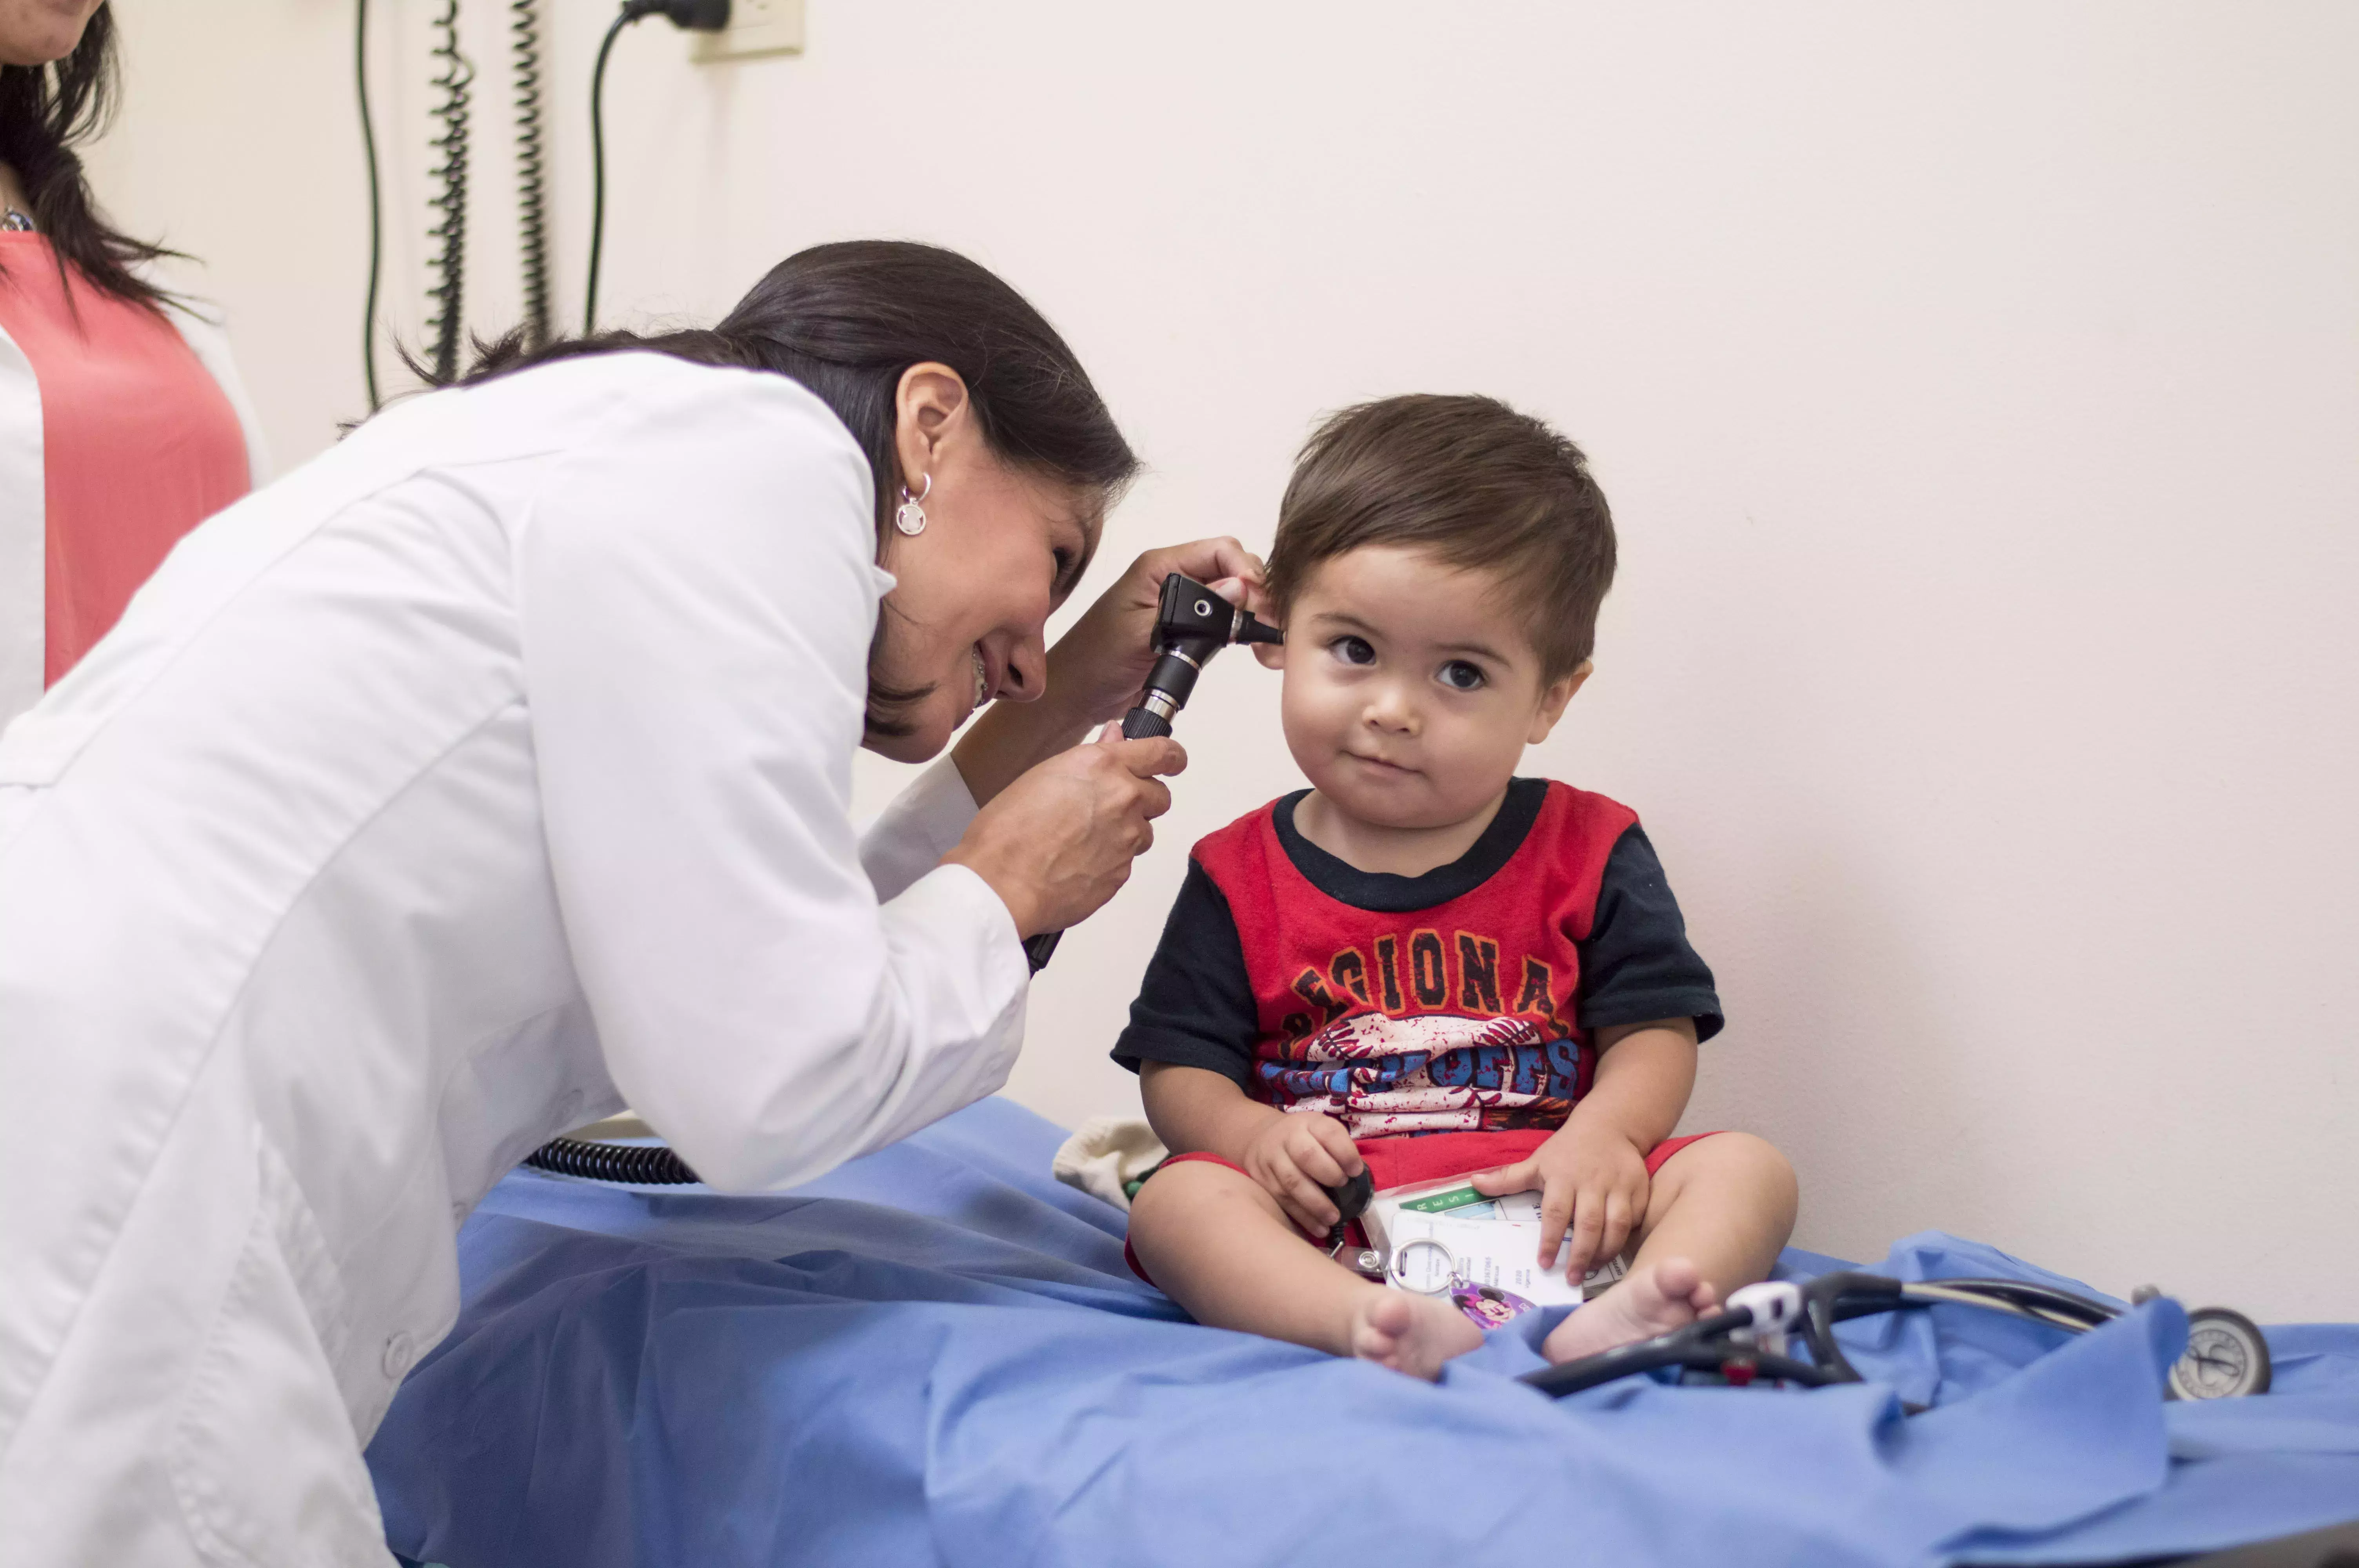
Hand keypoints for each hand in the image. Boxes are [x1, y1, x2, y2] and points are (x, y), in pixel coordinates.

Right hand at [942, 724, 1183, 935]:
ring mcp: (1127, 839)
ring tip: (1083, 840)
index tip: (1172, 761)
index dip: (1172, 757)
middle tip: (1110, 808)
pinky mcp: (1122, 874)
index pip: (1162, 753)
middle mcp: (1123, 798)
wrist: (1000, 883)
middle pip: (1160, 796)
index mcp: (1103, 766)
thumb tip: (1113, 741)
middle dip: (1142, 800)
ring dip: (1125, 834)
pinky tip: (1076, 863)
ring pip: (1144, 832)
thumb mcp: (1043, 776)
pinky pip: (1126, 863)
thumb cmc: (1007, 831)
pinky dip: (1109, 862)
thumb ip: (1089, 759)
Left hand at [1043, 537, 1268, 728]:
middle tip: (1269, 627)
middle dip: (1257, 592)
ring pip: (1235, 594)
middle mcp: (1176, 578)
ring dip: (1254, 613)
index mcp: (1160, 566)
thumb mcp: (1144, 633)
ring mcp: (1184, 603)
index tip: (1257, 602)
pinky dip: (1243, 630)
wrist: (1079, 694)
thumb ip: (1193, 610)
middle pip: (1234, 568)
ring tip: (1267, 643)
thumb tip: (1238, 587)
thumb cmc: (1097, 659)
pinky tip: (1254, 647)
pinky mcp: (1189, 628)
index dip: (1245, 570)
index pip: (1219, 549)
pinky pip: (1225, 619)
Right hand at [1239, 1110, 1363, 1235]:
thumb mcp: (1320, 1130)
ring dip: (1316, 1205)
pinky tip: (1319, 1228)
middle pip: (1306, 1155)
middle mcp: (1287, 1138)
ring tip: (1333, 1218)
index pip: (1329, 1133)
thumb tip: (1356, 1175)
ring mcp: (1271, 1159)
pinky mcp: (1261, 1181)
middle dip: (1329, 1175)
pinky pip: (1282, 1202)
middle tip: (1343, 1188)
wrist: (1260, 1137)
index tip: (1356, 1171)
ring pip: (1292, 1183)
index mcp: (1308, 1123)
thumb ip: (1337, 1146)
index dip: (1345, 1152)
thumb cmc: (1302, 1137)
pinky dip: (1303, 1218)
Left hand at [1472, 1123, 1651, 1279]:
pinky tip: (1614, 1252)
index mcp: (1562, 1177)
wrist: (1609, 1125)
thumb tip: (1473, 1184)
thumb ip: (1508, 1178)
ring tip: (1592, 1270)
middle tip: (1572, 1278)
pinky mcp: (1640, 1190)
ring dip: (1605, 1252)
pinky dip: (1627, 1238)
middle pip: (1589, 1224)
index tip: (1544, 1263)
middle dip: (1581, 1255)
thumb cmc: (1567, 1151)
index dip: (1550, 1239)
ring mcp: (1619, 1186)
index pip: (1556, 1212)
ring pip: (1617, 1225)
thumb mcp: (1537, 1162)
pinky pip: (1636, 1219)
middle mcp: (1592, 1182)